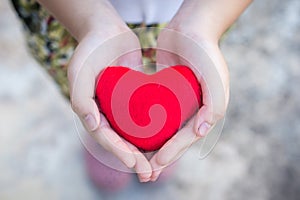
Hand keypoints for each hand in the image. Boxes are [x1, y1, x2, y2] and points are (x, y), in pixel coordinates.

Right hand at [68, 29, 151, 181]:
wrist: (107, 30)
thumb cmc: (91, 49)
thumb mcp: (79, 71)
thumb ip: (81, 99)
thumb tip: (93, 125)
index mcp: (91, 111)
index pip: (106, 137)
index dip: (120, 152)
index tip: (136, 165)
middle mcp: (105, 112)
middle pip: (120, 141)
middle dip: (134, 160)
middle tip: (149, 175)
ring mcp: (120, 106)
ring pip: (132, 134)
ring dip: (144, 152)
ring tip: (157, 167)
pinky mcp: (134, 98)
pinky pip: (143, 118)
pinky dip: (151, 132)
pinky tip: (164, 141)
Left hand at [149, 24, 229, 180]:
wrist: (190, 27)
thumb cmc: (205, 51)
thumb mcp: (216, 77)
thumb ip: (215, 105)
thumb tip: (200, 131)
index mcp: (206, 110)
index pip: (188, 137)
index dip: (173, 151)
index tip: (155, 163)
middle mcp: (193, 108)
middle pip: (175, 137)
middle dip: (161, 155)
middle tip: (146, 171)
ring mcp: (179, 101)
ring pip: (164, 129)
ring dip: (152, 145)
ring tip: (137, 158)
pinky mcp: (165, 92)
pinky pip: (155, 113)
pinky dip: (146, 126)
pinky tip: (133, 133)